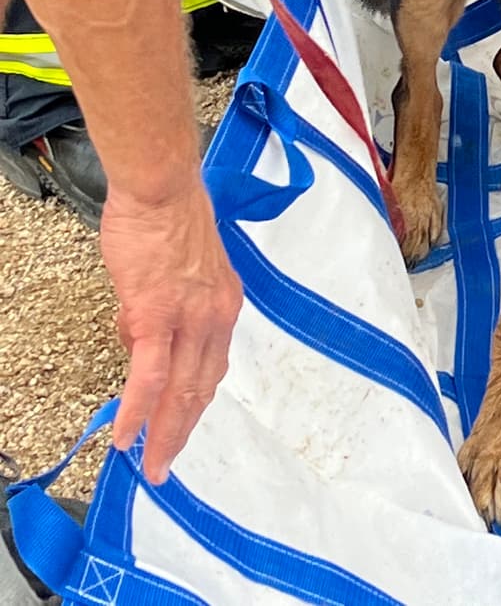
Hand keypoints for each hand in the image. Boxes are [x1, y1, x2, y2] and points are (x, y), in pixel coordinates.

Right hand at [103, 178, 242, 484]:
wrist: (161, 187)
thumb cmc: (168, 215)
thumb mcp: (183, 265)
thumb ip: (170, 304)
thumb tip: (138, 335)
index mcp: (224, 302)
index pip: (213, 364)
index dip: (196, 400)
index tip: (183, 425)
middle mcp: (216, 314)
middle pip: (201, 386)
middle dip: (183, 429)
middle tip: (165, 463)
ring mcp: (189, 317)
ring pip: (179, 390)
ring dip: (163, 433)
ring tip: (148, 463)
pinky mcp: (157, 316)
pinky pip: (149, 377)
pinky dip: (137, 411)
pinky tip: (125, 436)